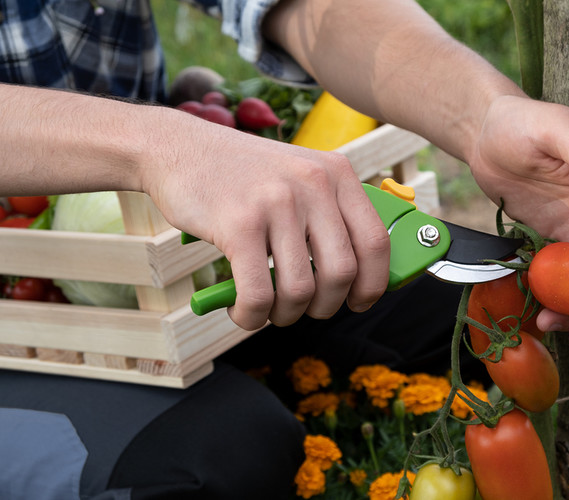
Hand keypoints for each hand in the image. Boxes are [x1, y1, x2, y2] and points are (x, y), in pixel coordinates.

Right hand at [143, 111, 390, 329]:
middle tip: (306, 309)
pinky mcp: (239, 225)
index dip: (373, 284)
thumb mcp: (299, 176)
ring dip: (285, 315)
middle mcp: (313, 184)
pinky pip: (259, 294)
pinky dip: (253, 316)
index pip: (376, 242)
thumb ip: (330, 215)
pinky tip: (244, 311)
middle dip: (326, 306)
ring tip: (269, 309)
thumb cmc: (243, 175)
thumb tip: (356, 278)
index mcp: (337, 173)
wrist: (178, 148)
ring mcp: (277, 203)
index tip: (359, 302)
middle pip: (343, 273)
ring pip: (300, 290)